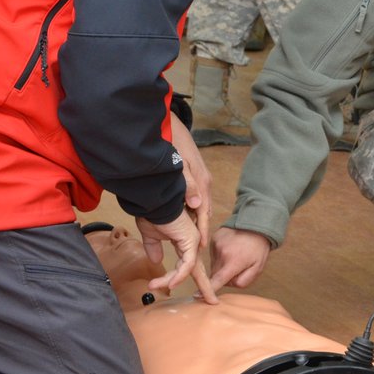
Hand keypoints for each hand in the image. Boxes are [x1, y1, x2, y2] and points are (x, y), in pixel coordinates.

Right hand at [136, 209, 218, 303]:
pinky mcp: (190, 241)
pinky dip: (178, 275)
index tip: (193, 291)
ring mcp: (193, 241)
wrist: (154, 201)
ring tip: (157, 287)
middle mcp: (192, 242)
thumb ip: (154, 248)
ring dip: (172, 280)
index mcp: (184, 241)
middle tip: (212, 302)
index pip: (189, 264)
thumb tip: (156, 261)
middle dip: (206, 287)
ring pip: (190, 270)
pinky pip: (187, 265)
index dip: (190, 277)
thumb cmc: (152, 213)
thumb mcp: (150, 234)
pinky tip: (170, 284)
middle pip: (199, 269)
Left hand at [170, 113, 211, 244]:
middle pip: (203, 211)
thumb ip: (188, 185)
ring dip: (195, 221)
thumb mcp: (178, 164)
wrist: (168, 123)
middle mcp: (203, 182)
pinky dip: (190, 210)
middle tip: (194, 250)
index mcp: (202, 182)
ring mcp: (199, 178)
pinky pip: (194, 197)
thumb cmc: (172, 143)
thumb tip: (197, 206)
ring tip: (189, 239)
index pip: (205, 212)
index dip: (202, 230)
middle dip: (200, 230)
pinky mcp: (192, 174)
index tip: (200, 248)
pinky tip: (183, 217)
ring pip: (199, 205)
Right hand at [209, 227, 271, 291]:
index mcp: (233, 262)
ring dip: (222, 265)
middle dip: (224, 275)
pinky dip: (220, 255)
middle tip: (237, 267)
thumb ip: (243, 281)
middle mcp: (222, 253)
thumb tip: (228, 285)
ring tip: (234, 256)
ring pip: (214, 264)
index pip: (218, 280)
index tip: (197, 296)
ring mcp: (216, 244)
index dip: (208, 289)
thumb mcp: (257, 268)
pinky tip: (230, 249)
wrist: (256, 225)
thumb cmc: (258, 248)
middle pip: (216, 274)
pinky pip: (214, 254)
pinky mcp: (214, 238)